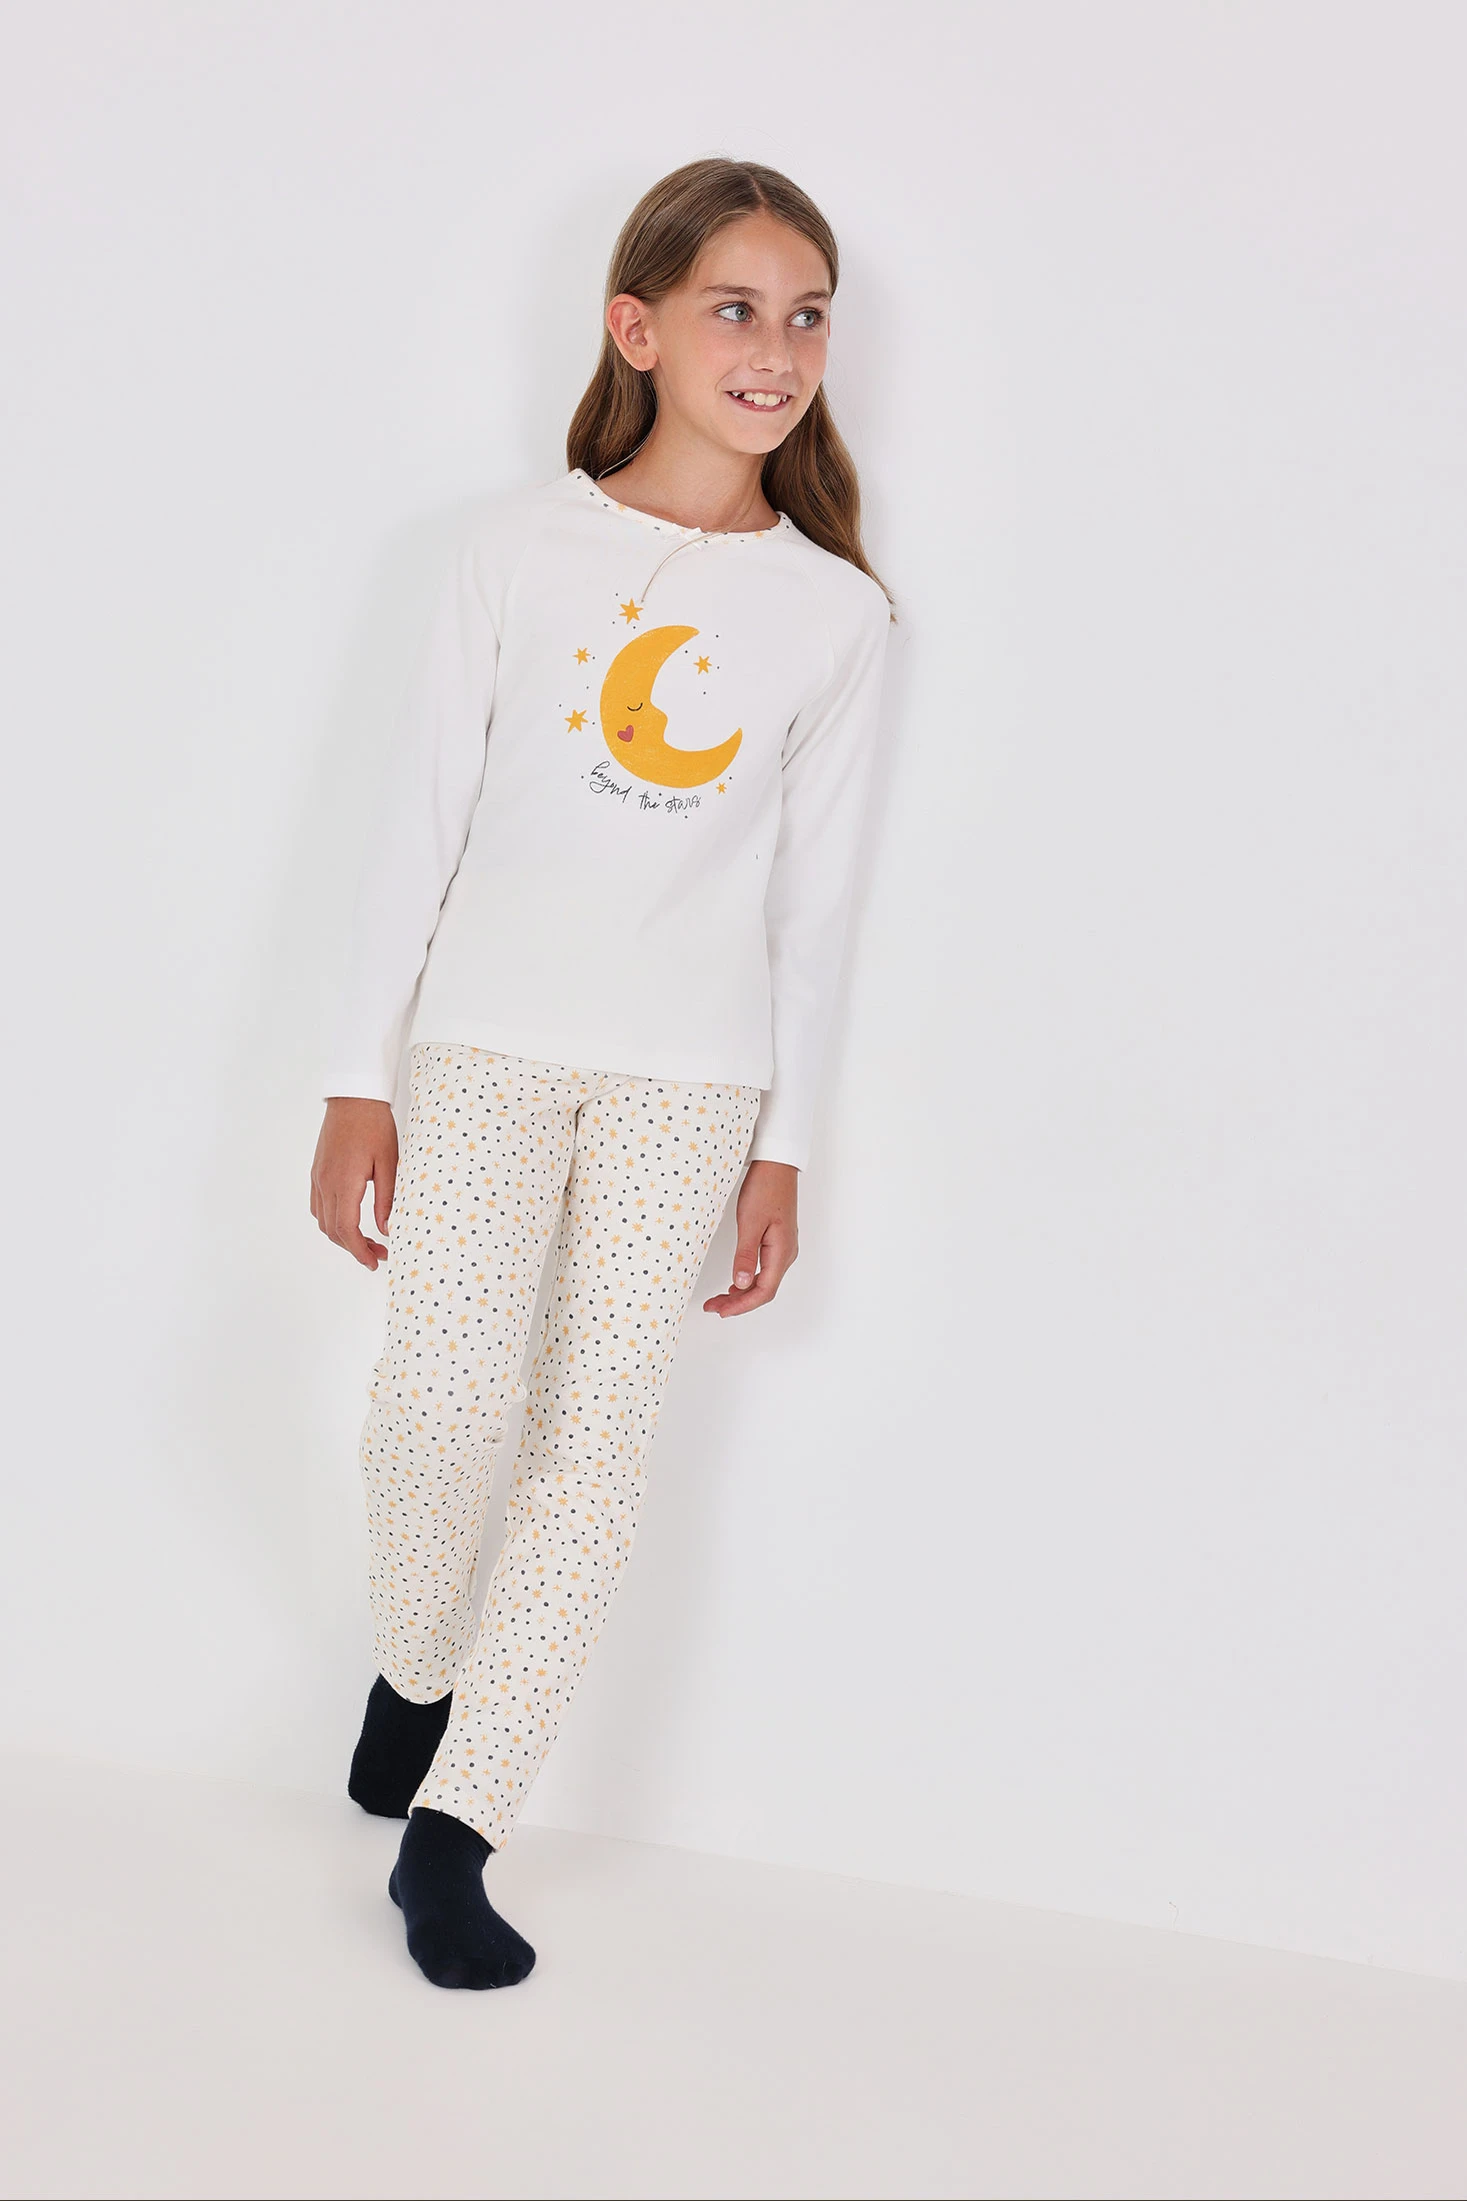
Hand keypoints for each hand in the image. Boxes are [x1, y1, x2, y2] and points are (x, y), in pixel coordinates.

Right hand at [311, 1096, 397, 1268]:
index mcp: (344, 1183)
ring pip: (323, 1221)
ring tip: (366, 1240)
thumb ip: (387, 1200)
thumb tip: (386, 1230)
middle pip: (332, 1231)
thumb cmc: (374, 1126)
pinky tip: (350, 1219)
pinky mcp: (317, 1171)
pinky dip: (332, 1220)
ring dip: (342, 1236)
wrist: (353, 1098)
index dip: (360, 1251)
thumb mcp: (389, 1164)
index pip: (346, 1230)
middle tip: (378, 1254)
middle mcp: (325, 1183)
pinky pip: (318, 1206)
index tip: (375, 1262)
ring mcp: (318, 1177)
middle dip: (354, 1248)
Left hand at [702, 1159, 797, 1317]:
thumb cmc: (765, 1188)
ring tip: (720, 1298)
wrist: (776, 1164)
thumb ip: (745, 1255)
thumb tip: (741, 1284)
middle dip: (739, 1302)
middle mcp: (786, 1254)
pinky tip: (735, 1282)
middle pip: (764, 1290)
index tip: (721, 1311)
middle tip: (714, 1307)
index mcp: (782, 1252)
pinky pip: (765, 1269)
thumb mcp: (750, 1222)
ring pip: (764, 1280)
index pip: (763, 1291)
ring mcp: (783, 1247)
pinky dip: (748, 1279)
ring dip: (742, 1292)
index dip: (742, 1305)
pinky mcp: (778, 1240)